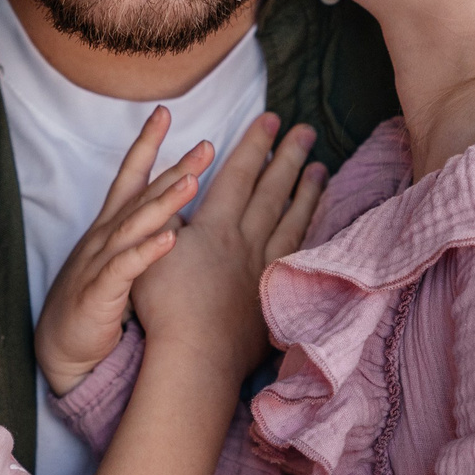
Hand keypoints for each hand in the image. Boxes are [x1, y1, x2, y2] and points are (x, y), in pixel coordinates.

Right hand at [35, 106, 210, 394]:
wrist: (63, 345)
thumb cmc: (96, 299)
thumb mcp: (121, 257)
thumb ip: (142, 229)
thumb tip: (176, 207)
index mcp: (112, 226)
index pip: (131, 177)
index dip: (145, 143)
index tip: (164, 112)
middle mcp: (106, 236)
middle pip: (141, 195)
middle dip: (173, 168)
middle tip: (205, 144)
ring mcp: (101, 261)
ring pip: (134, 225)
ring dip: (163, 203)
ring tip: (191, 181)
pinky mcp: (100, 291)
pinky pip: (125, 268)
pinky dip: (147, 252)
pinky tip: (169, 239)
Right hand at [132, 112, 324, 386]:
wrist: (195, 356)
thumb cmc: (165, 304)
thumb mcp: (154, 248)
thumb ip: (170, 212)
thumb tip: (187, 179)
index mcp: (216, 226)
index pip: (239, 173)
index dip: (255, 143)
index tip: (272, 118)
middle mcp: (246, 241)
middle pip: (272, 191)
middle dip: (288, 157)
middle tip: (306, 130)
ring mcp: (263, 269)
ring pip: (291, 221)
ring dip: (306, 192)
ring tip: (321, 169)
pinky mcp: (272, 297)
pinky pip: (297, 255)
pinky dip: (309, 234)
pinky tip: (318, 226)